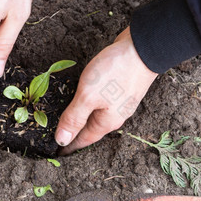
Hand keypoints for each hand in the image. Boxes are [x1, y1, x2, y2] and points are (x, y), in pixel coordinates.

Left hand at [55, 27, 157, 154]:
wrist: (144, 47)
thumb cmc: (115, 72)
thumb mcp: (88, 96)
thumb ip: (74, 118)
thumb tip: (61, 140)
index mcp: (105, 123)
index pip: (82, 140)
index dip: (68, 146)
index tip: (56, 152)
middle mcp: (113, 116)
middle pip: (90, 131)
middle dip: (75, 136)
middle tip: (60, 140)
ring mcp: (118, 103)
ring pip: (95, 118)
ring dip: (82, 121)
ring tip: (69, 124)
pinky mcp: (119, 90)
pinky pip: (99, 105)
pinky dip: (88, 107)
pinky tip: (84, 103)